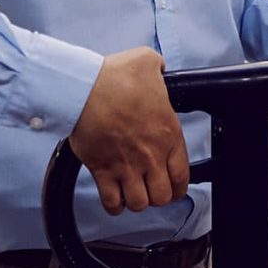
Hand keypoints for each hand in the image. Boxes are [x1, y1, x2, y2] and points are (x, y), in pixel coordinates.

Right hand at [69, 46, 189, 215]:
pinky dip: (114, 205)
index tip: (173, 185)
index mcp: (168, 133)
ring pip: (140, 203)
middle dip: (158, 195)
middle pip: (163, 196)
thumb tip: (158, 67)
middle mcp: (150, 155)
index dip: (179, 185)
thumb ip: (159, 68)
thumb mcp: (148, 62)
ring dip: (137, 200)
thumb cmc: (114, 76)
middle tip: (151, 187)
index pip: (182, 175)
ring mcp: (126, 165)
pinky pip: (112, 202)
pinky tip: (115, 196)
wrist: (84, 87)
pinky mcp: (102, 170)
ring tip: (133, 190)